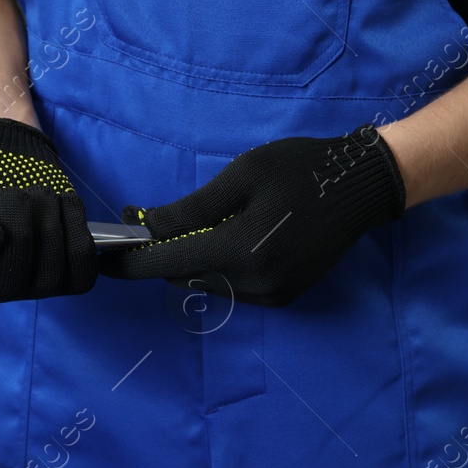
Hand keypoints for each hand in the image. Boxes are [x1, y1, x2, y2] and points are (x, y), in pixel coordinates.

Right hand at [0, 118, 95, 301]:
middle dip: (20, 226)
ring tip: (37, 194)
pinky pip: (82, 266)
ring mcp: (35, 282)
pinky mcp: (67, 267)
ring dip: (49, 222)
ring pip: (54, 270)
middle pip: (18, 275)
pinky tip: (61, 205)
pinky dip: (76, 231)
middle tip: (13, 192)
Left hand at [100, 126, 405, 306]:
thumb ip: (192, 208)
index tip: (106, 260)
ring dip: (195, 261)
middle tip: (151, 225)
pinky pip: (234, 289)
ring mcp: (271, 295)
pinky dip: (222, 268)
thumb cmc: (301, 169)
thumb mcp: (242, 176)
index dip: (131, 264)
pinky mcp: (284, 297)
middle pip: (185, 277)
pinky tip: (235, 239)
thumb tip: (147, 228)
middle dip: (164, 255)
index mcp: (240, 251)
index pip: (167, 265)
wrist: (362, 187)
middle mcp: (253, 283)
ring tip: (202, 226)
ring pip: (209, 285)